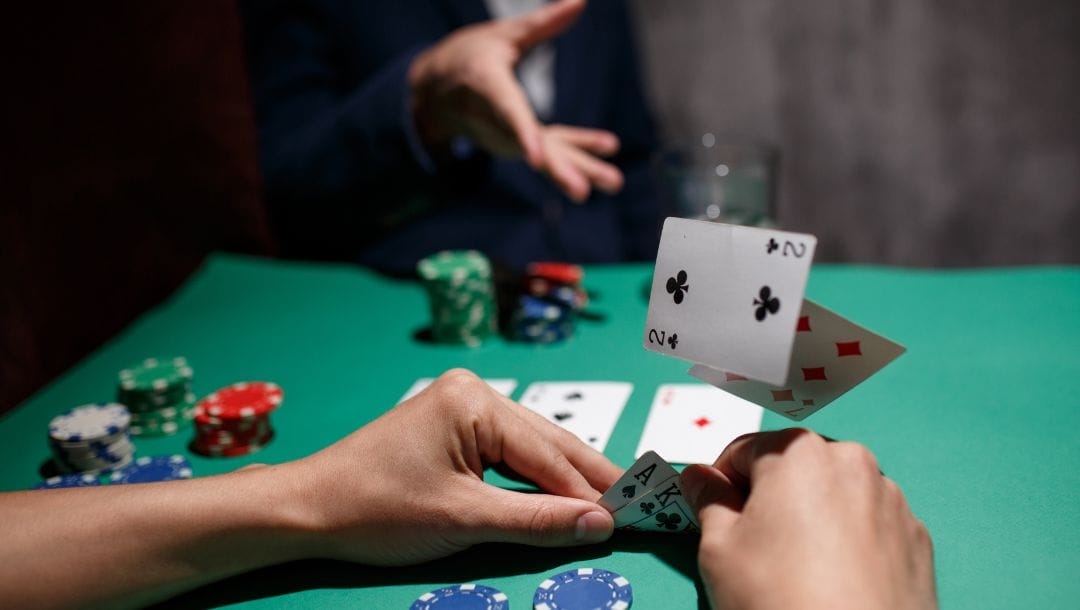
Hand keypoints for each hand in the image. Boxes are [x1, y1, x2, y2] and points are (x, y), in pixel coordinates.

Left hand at [287, 369, 619, 565]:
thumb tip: (600, 525)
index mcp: (474, 401)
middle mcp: (473, 393)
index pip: (549, 452)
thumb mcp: (464, 519)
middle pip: (547, 443)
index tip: (634, 517)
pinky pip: (507, 454)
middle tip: (639, 508)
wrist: (309, 509)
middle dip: (588, 480)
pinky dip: (533, 480)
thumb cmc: (376, 509)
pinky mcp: (453, 428)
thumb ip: (536, 519)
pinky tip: (560, 497)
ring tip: (609, 507)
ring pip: (530, 449)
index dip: (592, 490)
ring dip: (564, 481)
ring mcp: (462, 408)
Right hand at [408, 0, 624, 201]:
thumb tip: (581, 1)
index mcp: (487, 87)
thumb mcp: (502, 35)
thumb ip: (543, 23)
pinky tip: (610, 149)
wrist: (436, 92)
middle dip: (558, 171)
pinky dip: (582, 149)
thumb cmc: (468, 56)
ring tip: (614, 182)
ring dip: (580, 170)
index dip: (523, 137)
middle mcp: (498, 122)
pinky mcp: (521, 143)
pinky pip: (553, 149)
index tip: (537, 160)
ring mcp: (510, 137)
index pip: (507, 115)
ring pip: (547, 157)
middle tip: (583, 192)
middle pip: (530, 150)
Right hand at [680, 429, 936, 609]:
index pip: (744, 450)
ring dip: (813, 519)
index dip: (722, 484)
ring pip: (835, 496)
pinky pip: (870, 526)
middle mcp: (853, 462)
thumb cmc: (779, 599)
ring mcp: (893, 500)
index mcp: (799, 453)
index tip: (717, 518)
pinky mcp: (918, 539)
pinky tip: (837, 582)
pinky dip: (850, 543)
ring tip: (801, 572)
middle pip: (794, 469)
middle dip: (772, 499)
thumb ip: (708, 500)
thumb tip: (701, 477)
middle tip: (757, 550)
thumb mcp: (719, 549)